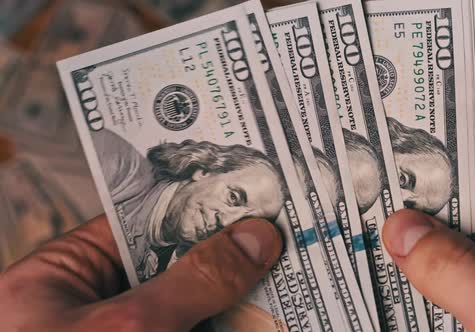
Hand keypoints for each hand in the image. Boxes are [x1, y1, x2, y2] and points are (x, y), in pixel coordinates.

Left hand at [0, 216, 281, 330]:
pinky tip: (267, 321)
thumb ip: (194, 280)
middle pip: (173, 267)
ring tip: (290, 279)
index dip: (195, 207)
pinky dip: (230, 327)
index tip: (250, 197)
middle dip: (227, 258)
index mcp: (64, 278)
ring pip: (193, 310)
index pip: (139, 223)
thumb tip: (254, 238)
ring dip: (237, 301)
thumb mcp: (130, 328)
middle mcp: (95, 309)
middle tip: (284, 239)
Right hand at [383, 184, 474, 330]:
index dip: (461, 193)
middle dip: (432, 240)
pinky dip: (426, 313)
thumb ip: (460, 271)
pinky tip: (401, 308)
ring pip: (463, 289)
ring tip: (380, 267)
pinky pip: (454, 320)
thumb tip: (405, 230)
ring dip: (423, 282)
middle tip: (385, 230)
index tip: (411, 188)